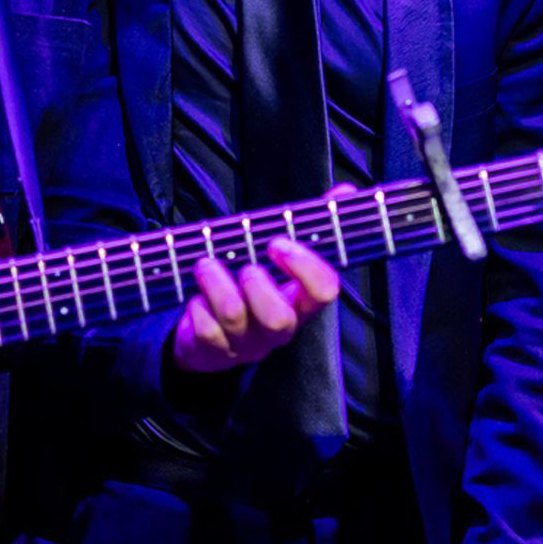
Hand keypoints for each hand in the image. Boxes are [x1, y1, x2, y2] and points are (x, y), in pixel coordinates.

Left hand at [169, 236, 339, 373]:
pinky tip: (196, 297)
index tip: (278, 243)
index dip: (305, 267)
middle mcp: (277, 328)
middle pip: (280, 320)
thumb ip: (311, 225)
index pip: (323, 291)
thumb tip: (345, 191)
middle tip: (246, 266)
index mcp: (300, 303)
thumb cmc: (252, 289)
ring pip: (235, 319)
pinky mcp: (213, 352)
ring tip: (204, 265)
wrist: (212, 341)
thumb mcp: (281, 260)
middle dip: (258, 287)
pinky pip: (206, 333)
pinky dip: (198, 308)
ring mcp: (245, 343)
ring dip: (217, 284)